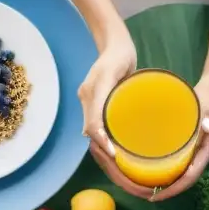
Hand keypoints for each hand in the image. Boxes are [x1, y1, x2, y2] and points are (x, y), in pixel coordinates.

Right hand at [79, 33, 137, 156]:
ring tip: (119, 161)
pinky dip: (105, 137)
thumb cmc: (121, 55)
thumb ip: (114, 92)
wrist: (115, 44)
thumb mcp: (121, 71)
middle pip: (92, 132)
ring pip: (93, 130)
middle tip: (119, 165)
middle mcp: (87, 99)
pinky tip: (116, 147)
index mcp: (93, 93)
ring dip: (103, 146)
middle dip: (102, 149)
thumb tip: (105, 122)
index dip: (102, 141)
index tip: (114, 155)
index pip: (93, 124)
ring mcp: (89, 101)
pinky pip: (97, 124)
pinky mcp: (95, 103)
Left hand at [149, 86, 208, 200]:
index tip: (159, 195)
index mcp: (204, 152)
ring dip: (164, 184)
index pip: (191, 176)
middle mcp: (197, 157)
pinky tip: (148, 172)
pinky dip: (162, 172)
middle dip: (167, 191)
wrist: (206, 94)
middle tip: (148, 197)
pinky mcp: (183, 148)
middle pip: (183, 181)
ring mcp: (190, 153)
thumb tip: (207, 126)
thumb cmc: (207, 102)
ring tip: (145, 190)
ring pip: (178, 175)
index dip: (175, 188)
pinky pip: (173, 164)